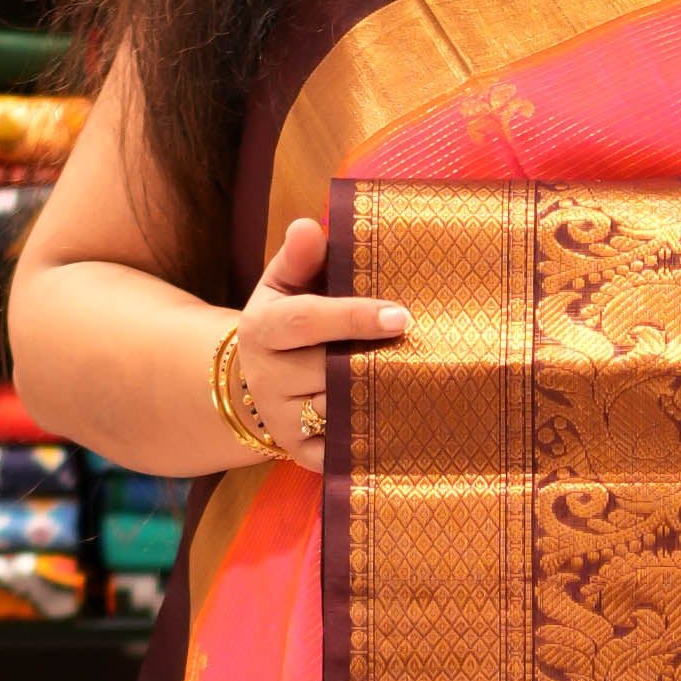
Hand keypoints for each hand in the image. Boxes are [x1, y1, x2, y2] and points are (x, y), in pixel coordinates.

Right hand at [229, 211, 409, 475]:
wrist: (256, 380)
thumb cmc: (287, 320)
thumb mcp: (284, 284)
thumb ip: (300, 257)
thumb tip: (308, 227)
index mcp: (261, 329)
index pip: (306, 322)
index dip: (353, 318)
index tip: (402, 316)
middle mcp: (265, 378)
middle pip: (326, 370)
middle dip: (375, 360)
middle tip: (425, 351)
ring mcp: (282, 420)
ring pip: (337, 412)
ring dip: (379, 398)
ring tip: (424, 383)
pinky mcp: (300, 453)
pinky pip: (341, 452)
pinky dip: (371, 440)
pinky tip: (405, 420)